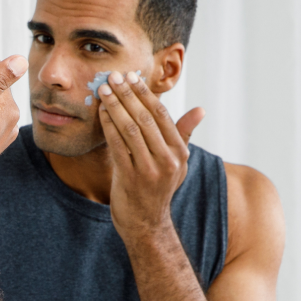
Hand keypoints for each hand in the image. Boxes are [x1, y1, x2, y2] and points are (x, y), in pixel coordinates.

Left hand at [96, 70, 204, 240]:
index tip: (132, 76)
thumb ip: (183, 135)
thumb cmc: (158, 188)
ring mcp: (149, 170)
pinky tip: (100, 112)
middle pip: (144, 118)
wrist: (146, 223)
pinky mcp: (130, 178)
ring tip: (103, 90)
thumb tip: (200, 110)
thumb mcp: (176, 163)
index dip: (145, 93)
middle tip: (113, 77)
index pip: (161, 114)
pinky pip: (117, 145)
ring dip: (115, 106)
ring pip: (130, 129)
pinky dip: (108, 126)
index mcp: (179, 152)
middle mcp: (167, 160)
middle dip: (127, 94)